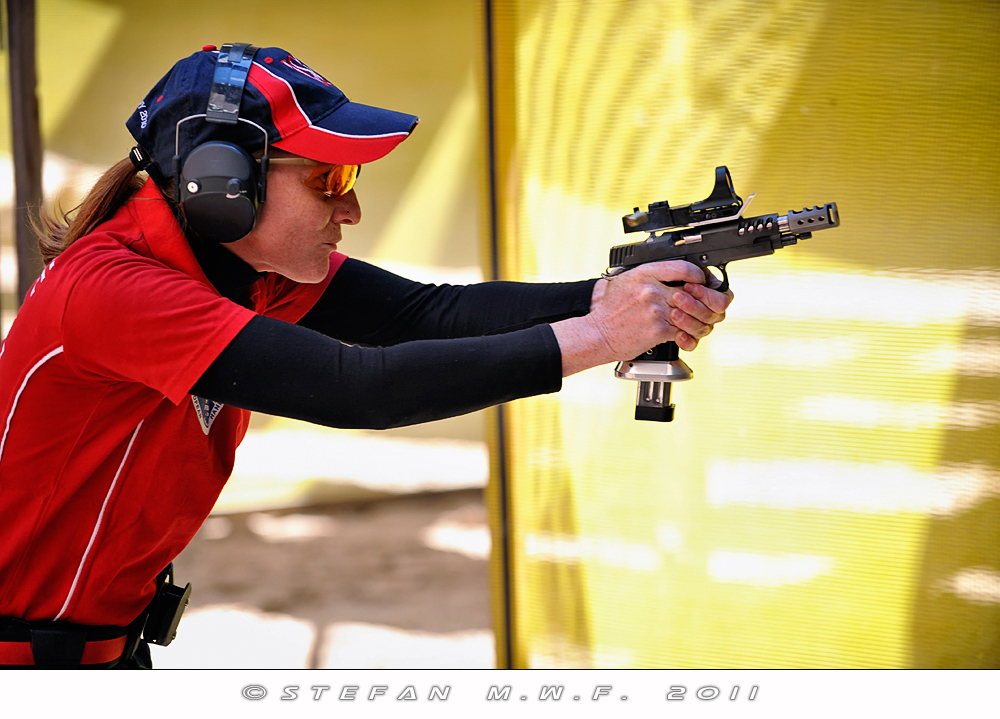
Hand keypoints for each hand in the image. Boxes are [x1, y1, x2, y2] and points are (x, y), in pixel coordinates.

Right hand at [551, 261, 733, 375]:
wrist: (597, 334)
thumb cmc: (610, 311)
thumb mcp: (626, 282)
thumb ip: (650, 276)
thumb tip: (678, 278)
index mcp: (645, 273)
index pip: (684, 267)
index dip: (700, 276)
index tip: (702, 282)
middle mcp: (652, 288)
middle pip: (696, 291)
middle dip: (708, 302)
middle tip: (711, 308)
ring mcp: (656, 309)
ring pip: (694, 314)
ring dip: (701, 323)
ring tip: (698, 325)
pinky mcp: (658, 329)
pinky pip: (685, 332)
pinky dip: (689, 337)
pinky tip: (686, 337)